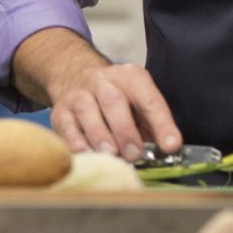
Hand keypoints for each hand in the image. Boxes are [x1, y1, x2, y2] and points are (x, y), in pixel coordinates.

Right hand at [48, 62, 181, 161]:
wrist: (73, 76)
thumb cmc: (116, 100)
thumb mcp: (138, 103)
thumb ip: (152, 126)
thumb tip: (166, 154)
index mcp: (130, 77)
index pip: (149, 99)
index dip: (162, 123)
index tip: (171, 146)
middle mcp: (103, 81)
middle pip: (114, 102)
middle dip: (126, 131)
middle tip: (135, 155)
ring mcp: (79, 95)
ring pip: (88, 112)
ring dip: (100, 137)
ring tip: (111, 156)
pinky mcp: (60, 111)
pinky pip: (67, 127)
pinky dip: (78, 144)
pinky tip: (88, 156)